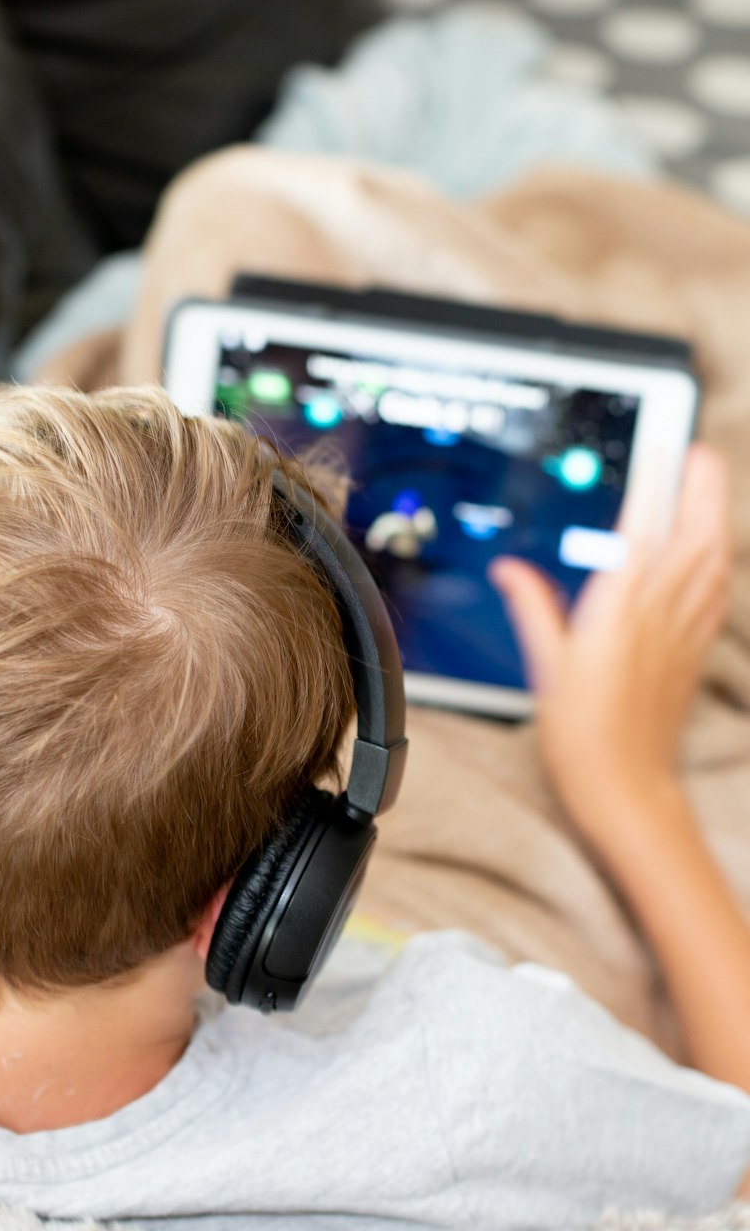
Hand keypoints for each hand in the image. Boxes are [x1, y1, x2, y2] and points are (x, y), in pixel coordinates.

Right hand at [489, 444, 731, 838]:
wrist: (625, 787)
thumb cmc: (582, 734)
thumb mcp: (544, 665)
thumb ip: (532, 607)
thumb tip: (511, 570)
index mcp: (619, 609)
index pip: (644, 527)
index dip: (655, 480)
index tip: (660, 443)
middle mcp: (660, 613)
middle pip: (696, 533)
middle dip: (702, 486)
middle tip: (698, 450)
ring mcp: (684, 631)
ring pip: (714, 558)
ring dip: (716, 514)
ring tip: (710, 482)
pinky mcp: (694, 651)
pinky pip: (716, 590)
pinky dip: (719, 557)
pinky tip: (715, 548)